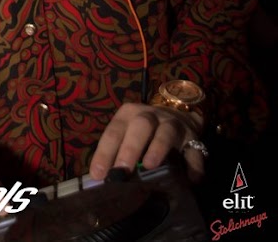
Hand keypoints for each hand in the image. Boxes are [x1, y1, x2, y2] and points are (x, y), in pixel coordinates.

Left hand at [89, 102, 204, 183]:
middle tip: (122, 172)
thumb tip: (100, 179)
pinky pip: (195, 150)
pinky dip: (193, 164)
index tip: (98, 175)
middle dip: (130, 148)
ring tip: (151, 166)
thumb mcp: (126, 132)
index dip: (105, 152)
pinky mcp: (193, 137)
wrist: (177, 114)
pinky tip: (190, 180)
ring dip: (158, 148)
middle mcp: (150, 115)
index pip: (114, 131)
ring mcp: (172, 124)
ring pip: (166, 132)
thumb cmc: (143, 131)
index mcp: (128, 115)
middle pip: (140, 126)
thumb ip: (116, 151)